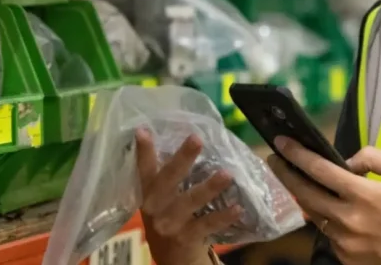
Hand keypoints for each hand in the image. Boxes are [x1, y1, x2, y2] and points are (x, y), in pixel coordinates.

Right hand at [135, 128, 241, 264]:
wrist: (171, 260)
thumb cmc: (169, 221)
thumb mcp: (160, 202)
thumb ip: (168, 180)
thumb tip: (190, 142)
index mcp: (148, 194)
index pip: (144, 169)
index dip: (144, 151)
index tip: (143, 130)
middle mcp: (155, 208)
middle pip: (168, 180)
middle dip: (182, 158)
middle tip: (196, 139)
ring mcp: (170, 224)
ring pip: (190, 201)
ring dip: (209, 187)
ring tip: (227, 174)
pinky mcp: (186, 238)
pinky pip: (207, 225)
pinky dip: (223, 217)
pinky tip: (237, 208)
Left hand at [266, 140, 380, 264]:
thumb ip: (372, 158)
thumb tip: (346, 162)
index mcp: (364, 195)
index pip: (319, 170)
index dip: (296, 154)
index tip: (280, 143)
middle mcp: (349, 220)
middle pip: (304, 194)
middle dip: (285, 174)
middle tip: (275, 160)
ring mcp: (345, 243)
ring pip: (314, 215)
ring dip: (305, 197)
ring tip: (299, 181)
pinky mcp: (347, 258)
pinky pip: (328, 233)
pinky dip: (327, 219)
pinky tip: (331, 209)